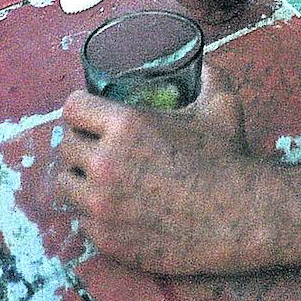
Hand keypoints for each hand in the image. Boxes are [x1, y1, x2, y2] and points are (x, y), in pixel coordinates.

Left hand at [57, 62, 261, 275]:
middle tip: (97, 145)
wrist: (235, 219)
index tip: (88, 112)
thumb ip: (210, 77)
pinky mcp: (105, 238)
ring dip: (79, 177)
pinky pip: (81, 219)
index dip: (81, 107)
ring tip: (98, 176)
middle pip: (65, 146)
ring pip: (65, 185)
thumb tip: (204, 63)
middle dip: (81, 142)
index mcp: (126, 125)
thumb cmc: (226, 160)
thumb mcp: (220, 107)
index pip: (73, 108)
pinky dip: (93, 211)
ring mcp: (101, 205)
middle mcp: (105, 163)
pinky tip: (114, 205)